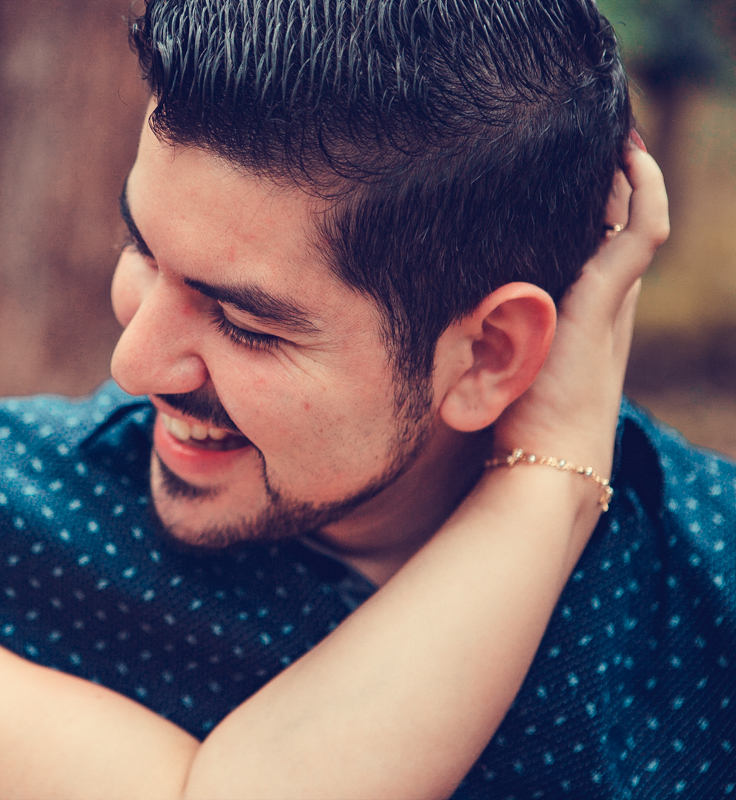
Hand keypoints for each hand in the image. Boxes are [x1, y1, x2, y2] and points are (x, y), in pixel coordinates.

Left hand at [493, 142, 668, 487]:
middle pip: (622, 226)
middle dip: (615, 181)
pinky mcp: (608, 299)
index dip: (595, 209)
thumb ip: (480, 335)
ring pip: (639, 220)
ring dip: (632, 175)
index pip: (599, 250)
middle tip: (600, 136)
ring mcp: (614, 301)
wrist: (546, 461)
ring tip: (616, 133)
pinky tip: (628, 157)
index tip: (572, 170)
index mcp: (584, 321)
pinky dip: (643, 190)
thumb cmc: (512, 425)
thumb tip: (432, 308)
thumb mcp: (494, 366)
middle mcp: (608, 306)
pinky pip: (643, 230)